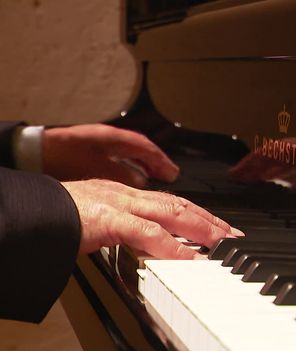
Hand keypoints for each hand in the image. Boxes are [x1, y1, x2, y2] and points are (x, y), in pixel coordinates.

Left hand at [43, 124, 179, 187]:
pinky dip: (132, 168)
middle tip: (171, 175)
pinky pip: (122, 160)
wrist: (36, 151)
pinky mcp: (96, 154)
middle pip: (143, 150)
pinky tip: (134, 179)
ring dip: (146, 166)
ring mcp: (104, 145)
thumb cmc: (63, 155)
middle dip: (158, 163)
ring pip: (132, 155)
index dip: (162, 161)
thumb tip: (143, 181)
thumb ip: (122, 174)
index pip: (146, 147)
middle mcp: (112, 139)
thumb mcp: (97, 167)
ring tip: (156, 177)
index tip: (173, 173)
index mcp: (115, 138)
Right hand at [62, 179, 243, 258]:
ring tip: (223, 243)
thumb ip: (123, 231)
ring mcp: (118, 204)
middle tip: (234, 235)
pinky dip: (172, 246)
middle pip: (179, 204)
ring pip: (171, 213)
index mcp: (125, 194)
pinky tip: (191, 258)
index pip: (171, 201)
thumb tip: (148, 249)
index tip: (219, 226)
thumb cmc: (57, 218)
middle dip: (210, 220)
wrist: (28, 211)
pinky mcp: (107, 219)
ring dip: (201, 228)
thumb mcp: (98, 222)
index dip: (198, 213)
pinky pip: (147, 233)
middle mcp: (127, 194)